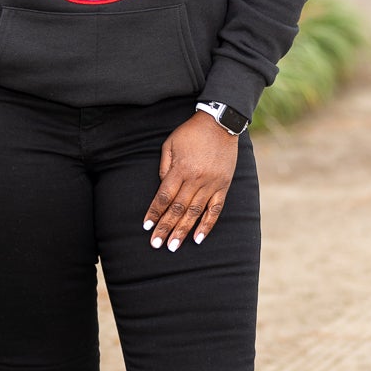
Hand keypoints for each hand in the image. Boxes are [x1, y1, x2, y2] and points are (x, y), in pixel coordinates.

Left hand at [144, 112, 238, 251]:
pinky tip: (198, 238)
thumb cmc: (191, 133)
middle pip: (178, 209)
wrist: (220, 123)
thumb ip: (164, 167)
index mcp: (181, 169)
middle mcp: (196, 179)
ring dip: (183, 231)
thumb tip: (161, 187)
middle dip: (166, 227)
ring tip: (173, 246)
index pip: (165, 196)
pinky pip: (215, 210)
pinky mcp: (223, 186)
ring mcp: (211, 184)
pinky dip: (207, 225)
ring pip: (195, 213)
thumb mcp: (170, 143)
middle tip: (156, 244)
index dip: (155, 212)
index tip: (147, 226)